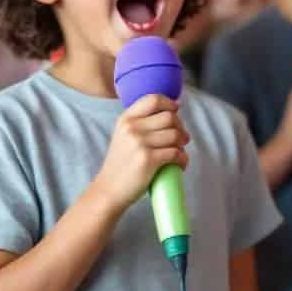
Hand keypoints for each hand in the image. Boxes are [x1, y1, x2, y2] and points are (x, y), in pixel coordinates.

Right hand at [93, 94, 189, 210]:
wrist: (108, 191)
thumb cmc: (121, 164)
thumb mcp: (124, 136)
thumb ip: (142, 122)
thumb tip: (174, 109)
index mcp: (126, 119)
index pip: (153, 99)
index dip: (170, 104)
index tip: (176, 112)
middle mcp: (132, 128)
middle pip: (170, 117)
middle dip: (181, 128)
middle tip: (181, 140)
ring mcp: (140, 143)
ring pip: (176, 135)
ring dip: (183, 146)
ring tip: (178, 154)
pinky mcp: (148, 159)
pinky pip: (177, 153)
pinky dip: (183, 159)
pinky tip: (179, 165)